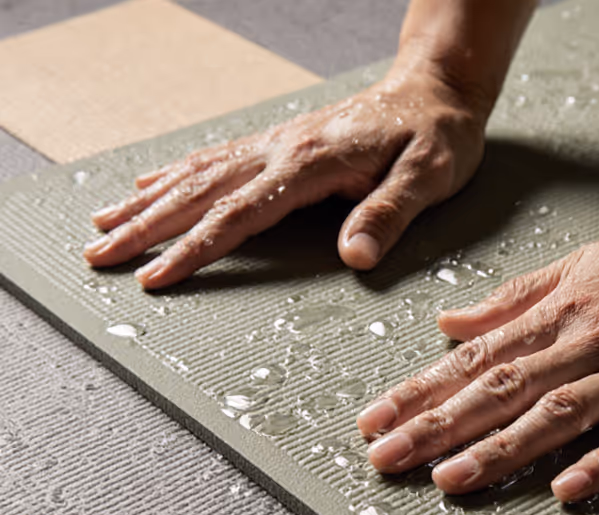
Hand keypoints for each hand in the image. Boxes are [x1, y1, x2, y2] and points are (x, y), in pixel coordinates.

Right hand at [83, 68, 487, 288]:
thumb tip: (355, 257)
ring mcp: (277, 142)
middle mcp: (283, 148)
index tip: (154, 276)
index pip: (240, 213)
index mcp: (312, 162)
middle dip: (145, 227)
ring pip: (198, 173)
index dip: (194, 248)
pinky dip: (176, 174)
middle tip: (97, 255)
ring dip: (147, 201)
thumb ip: (389, 213)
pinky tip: (149, 184)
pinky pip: (216, 158)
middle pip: (201, 192)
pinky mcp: (281, 142)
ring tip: (102, 225)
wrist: (435, 90)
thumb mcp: (428, 177)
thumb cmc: (435, 137)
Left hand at [357, 217, 598, 502]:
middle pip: (503, 387)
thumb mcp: (586, 265)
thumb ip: (517, 298)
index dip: (422, 390)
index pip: (478, 356)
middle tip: (385, 458)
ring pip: (558, 412)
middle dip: (438, 425)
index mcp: (563, 310)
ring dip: (501, 448)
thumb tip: (450, 322)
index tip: (375, 419)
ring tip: (449, 481)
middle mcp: (590, 340)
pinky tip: (567, 490)